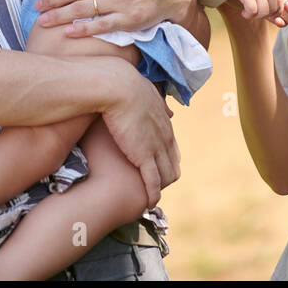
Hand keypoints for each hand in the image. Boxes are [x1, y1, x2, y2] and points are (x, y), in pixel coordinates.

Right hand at [92, 57, 179, 203]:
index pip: (170, 142)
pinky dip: (152, 193)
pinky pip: (153, 181)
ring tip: (154, 195)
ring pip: (166, 173)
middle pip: (172, 159)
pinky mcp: (144, 156)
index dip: (166, 154)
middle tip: (159, 184)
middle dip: (167, 172)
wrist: (116, 86)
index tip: (163, 162)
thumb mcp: (140, 90)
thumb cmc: (119, 84)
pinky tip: (150, 202)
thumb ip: (150, 98)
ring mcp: (156, 145)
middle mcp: (164, 133)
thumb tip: (157, 103)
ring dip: (161, 185)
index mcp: (162, 118)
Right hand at [223, 0, 282, 19]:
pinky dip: (248, 15)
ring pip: (263, 12)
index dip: (273, 12)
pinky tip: (243, 12)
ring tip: (247, 13)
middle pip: (273, 9)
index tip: (264, 13)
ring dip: (255, 16)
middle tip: (254, 13)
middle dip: (263, 15)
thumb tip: (268, 9)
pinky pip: (252, 11)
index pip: (280, 2)